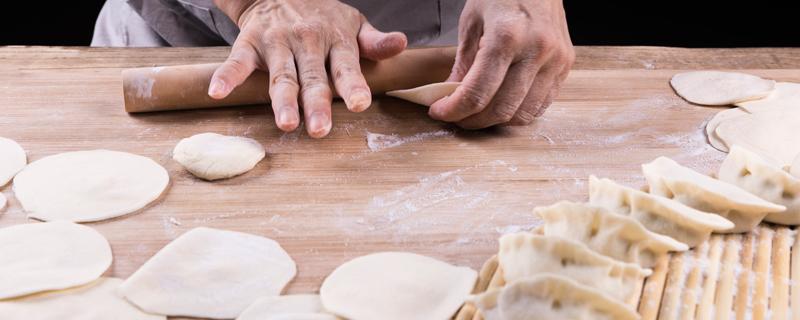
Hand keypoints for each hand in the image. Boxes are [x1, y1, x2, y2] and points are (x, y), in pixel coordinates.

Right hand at [210, 0, 406, 137]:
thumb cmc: (323, 17)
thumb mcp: (353, 24)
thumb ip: (375, 42)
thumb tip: (401, 44)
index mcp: (335, 40)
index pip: (346, 66)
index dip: (353, 85)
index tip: (359, 104)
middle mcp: (306, 41)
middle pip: (313, 77)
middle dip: (316, 103)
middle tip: (320, 129)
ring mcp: (276, 43)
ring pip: (280, 76)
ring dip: (281, 99)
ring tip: (286, 123)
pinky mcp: (249, 44)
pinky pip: (236, 62)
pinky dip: (226, 76)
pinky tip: (217, 92)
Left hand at [429, 0, 574, 128]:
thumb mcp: (472, 20)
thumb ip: (462, 62)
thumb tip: (449, 96)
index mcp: (507, 36)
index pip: (478, 93)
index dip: (454, 110)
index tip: (439, 112)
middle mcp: (536, 50)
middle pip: (501, 109)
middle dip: (472, 120)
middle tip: (456, 116)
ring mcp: (555, 60)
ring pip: (523, 113)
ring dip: (496, 121)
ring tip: (477, 112)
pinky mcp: (565, 66)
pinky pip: (541, 104)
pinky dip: (518, 111)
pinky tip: (502, 102)